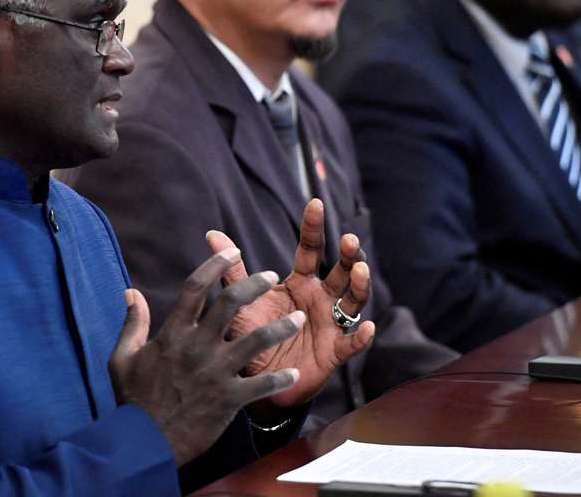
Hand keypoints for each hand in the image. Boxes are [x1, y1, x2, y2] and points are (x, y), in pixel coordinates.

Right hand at [108, 249, 305, 466]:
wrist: (143, 442)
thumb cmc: (133, 399)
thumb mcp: (123, 357)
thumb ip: (132, 322)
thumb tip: (131, 292)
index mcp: (173, 333)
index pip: (196, 287)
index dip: (216, 264)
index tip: (232, 250)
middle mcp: (197, 346)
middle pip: (231, 303)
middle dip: (255, 285)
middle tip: (271, 276)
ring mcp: (215, 372)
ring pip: (256, 340)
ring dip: (281, 327)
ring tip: (299, 319)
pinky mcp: (229, 399)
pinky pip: (262, 385)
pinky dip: (280, 379)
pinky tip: (294, 373)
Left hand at [209, 198, 375, 408]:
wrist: (257, 378)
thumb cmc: (253, 334)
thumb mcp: (242, 301)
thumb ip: (233, 270)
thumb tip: (212, 233)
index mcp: (300, 281)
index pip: (311, 248)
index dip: (313, 227)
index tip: (314, 203)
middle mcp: (321, 298)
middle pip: (341, 271)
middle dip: (348, 254)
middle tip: (348, 239)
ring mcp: (331, 323)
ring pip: (353, 301)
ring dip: (360, 285)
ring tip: (360, 271)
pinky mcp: (334, 351)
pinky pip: (352, 343)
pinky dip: (362, 336)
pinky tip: (368, 327)